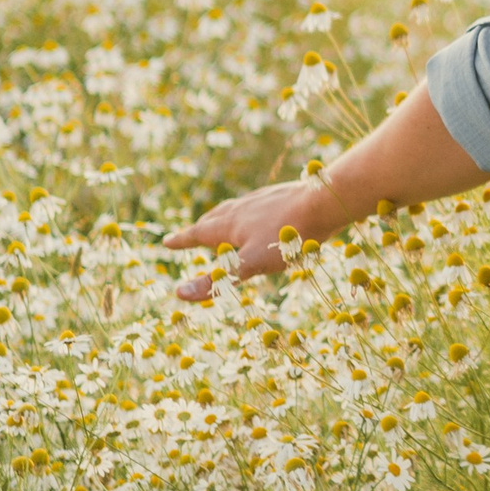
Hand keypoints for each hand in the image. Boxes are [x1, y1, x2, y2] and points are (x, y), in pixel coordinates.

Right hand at [164, 179, 333, 300]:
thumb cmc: (285, 237)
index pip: (198, 234)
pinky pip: (261, 206)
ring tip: (226, 224)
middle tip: (192, 233)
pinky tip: (264, 216)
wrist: (323, 202)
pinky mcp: (284, 196)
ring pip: (238, 210)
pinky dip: (252, 214)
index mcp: (229, 223)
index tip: (166, 242)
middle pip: (215, 218)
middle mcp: (242, 207)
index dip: (182, 241)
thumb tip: (179, 294)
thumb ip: (217, 281)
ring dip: (226, 219)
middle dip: (202, 229)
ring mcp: (263, 200)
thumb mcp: (249, 265)